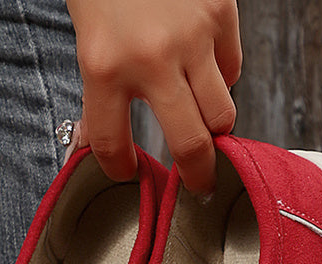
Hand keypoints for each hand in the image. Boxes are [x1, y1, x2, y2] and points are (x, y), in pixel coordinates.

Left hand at [66, 0, 241, 191]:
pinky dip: (221, 79)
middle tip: (200, 188)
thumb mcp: (88, 39)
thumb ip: (98, 94)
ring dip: (216, 131)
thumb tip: (98, 144)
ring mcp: (192, 35)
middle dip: (198, 176)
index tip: (129, 175)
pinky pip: (232, 68)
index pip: (114, 146)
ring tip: (208, 136)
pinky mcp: (221, 12)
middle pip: (192, 143)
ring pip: (222, 113)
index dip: (120, 170)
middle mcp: (152, 58)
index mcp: (104, 67)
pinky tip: (204, 74)